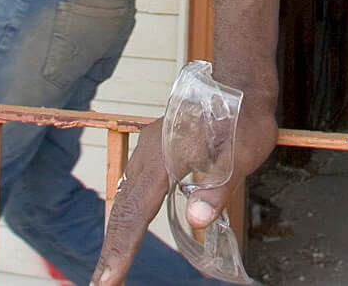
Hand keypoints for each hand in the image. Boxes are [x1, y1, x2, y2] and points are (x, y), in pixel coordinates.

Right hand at [91, 74, 278, 285]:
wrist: (240, 82)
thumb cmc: (245, 117)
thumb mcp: (243, 154)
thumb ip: (218, 187)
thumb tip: (196, 219)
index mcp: (165, 156)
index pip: (137, 211)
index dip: (122, 248)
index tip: (108, 279)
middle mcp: (149, 152)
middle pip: (123, 208)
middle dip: (111, 250)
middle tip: (102, 285)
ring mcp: (148, 149)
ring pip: (124, 198)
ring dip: (116, 235)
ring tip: (110, 268)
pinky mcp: (154, 150)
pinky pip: (133, 187)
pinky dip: (126, 216)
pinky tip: (127, 232)